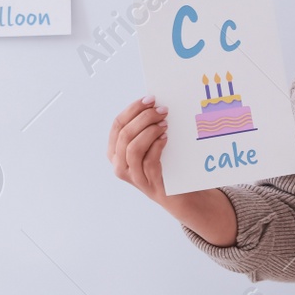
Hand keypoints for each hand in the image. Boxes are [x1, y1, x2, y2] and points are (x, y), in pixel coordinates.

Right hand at [105, 96, 238, 246]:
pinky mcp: (149, 184)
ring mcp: (133, 176)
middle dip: (144, 117)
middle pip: (125, 134)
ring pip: (133, 148)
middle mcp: (119, 165)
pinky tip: (166, 138)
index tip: (150, 99)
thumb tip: (154, 103)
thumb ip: (145, 128)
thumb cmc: (163, 164)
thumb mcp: (149, 145)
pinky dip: (157, 146)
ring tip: (164, 124)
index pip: (118, 124)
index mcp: (115, 151)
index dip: (132, 109)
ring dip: (149, 131)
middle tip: (162, 110)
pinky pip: (148, 161)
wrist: (178, 195)